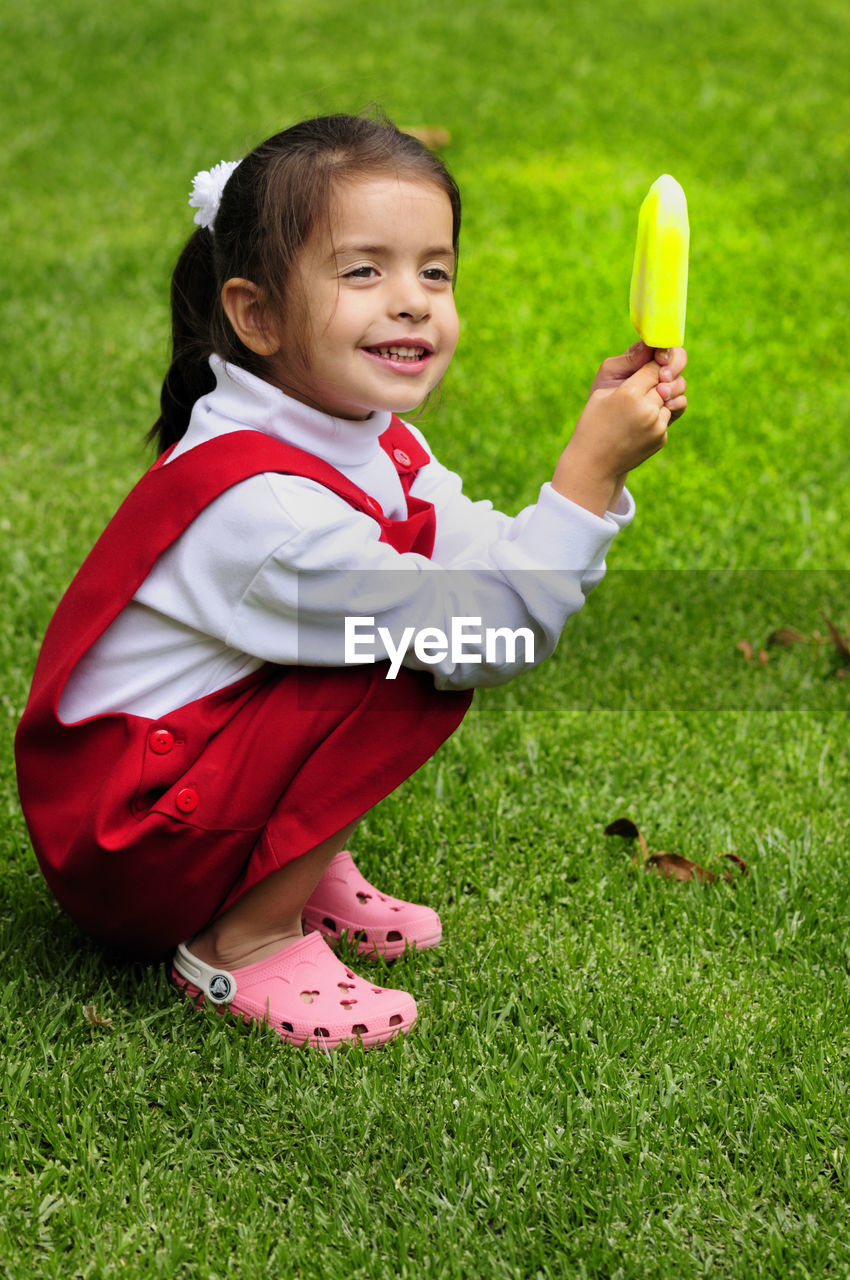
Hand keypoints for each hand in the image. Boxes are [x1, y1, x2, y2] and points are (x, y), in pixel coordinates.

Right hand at [552, 341, 687, 514]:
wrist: (594, 462)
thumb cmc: (593, 420)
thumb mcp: (602, 388)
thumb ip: (630, 366)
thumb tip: (657, 352)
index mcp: (629, 394)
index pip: (656, 366)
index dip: (654, 362)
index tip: (652, 361)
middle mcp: (647, 410)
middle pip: (669, 380)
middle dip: (661, 377)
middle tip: (650, 380)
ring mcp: (656, 426)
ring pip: (674, 397)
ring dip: (664, 395)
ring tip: (646, 400)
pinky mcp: (661, 438)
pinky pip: (669, 416)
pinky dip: (660, 413)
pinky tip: (642, 420)